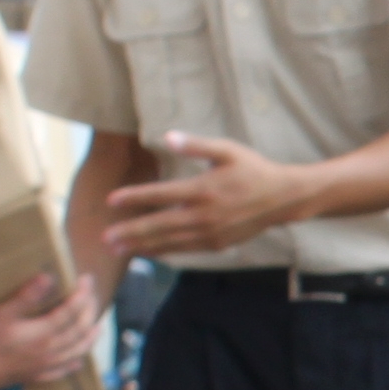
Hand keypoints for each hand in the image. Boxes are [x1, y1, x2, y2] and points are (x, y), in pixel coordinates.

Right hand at [0, 267, 110, 389]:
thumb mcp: (2, 313)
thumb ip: (27, 296)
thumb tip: (49, 278)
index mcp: (43, 333)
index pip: (71, 311)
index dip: (83, 294)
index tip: (87, 279)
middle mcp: (50, 351)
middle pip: (79, 331)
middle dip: (90, 313)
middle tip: (94, 298)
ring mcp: (44, 366)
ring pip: (76, 352)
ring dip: (89, 339)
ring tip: (98, 329)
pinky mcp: (35, 377)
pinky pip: (61, 372)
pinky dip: (72, 365)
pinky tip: (78, 363)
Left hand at [103, 133, 322, 257]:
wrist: (283, 198)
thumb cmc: (253, 169)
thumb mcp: (228, 150)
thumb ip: (197, 145)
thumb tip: (168, 137)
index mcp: (203, 189)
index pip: (161, 194)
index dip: (134, 197)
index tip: (111, 201)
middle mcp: (204, 214)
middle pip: (159, 225)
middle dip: (130, 232)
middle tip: (105, 238)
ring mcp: (211, 232)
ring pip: (170, 241)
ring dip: (142, 246)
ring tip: (119, 249)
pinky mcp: (217, 243)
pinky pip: (185, 248)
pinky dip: (164, 251)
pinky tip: (148, 252)